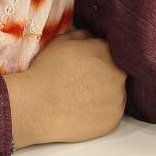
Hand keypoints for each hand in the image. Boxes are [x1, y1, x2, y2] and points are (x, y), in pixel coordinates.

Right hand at [4, 30, 126, 148]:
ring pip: (115, 93)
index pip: (110, 51)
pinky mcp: (114, 120)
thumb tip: (92, 38)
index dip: (98, 57)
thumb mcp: (61, 42)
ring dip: (105, 93)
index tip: (88, 65)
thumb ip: (83, 36)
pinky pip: (112, 113)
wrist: (37, 105)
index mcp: (106, 51)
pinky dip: (102, 112)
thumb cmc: (46, 71)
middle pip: (116, 72)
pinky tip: (85, 111)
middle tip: (84, 82)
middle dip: (104, 75)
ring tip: (83, 98)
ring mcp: (118, 98)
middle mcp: (118, 73)